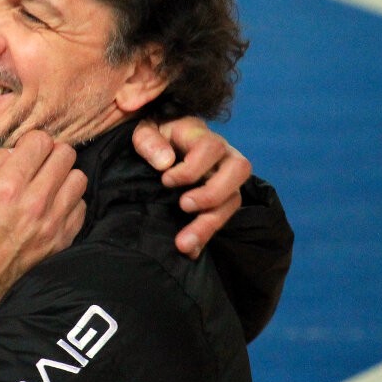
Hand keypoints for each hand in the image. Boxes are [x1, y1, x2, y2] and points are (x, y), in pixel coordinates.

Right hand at [0, 131, 86, 372]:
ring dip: (63, 176)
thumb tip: (10, 152)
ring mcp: (53, 224)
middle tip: (34, 166)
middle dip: (49, 154)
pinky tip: (51, 208)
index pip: (40, 141)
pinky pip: (81, 206)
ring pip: (79, 178)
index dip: (30, 142)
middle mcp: (35, 203)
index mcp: (6, 188)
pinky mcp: (62, 241)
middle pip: (65, 154)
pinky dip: (69, 202)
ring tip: (45, 186)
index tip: (21, 153)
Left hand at [131, 117, 250, 256]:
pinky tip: (190, 251)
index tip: (166, 181)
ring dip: (210, 223)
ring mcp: (224, 177)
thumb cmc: (151, 135)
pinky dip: (206, 236)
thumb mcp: (142, 131)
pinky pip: (223, 217)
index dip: (193, 167)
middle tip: (184, 206)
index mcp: (200, 134)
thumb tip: (165, 163)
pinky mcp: (220, 198)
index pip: (212, 146)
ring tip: (183, 242)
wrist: (157, 144)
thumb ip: (148, 141)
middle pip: (239, 169)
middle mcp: (221, 155)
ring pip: (234, 199)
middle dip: (213, 192)